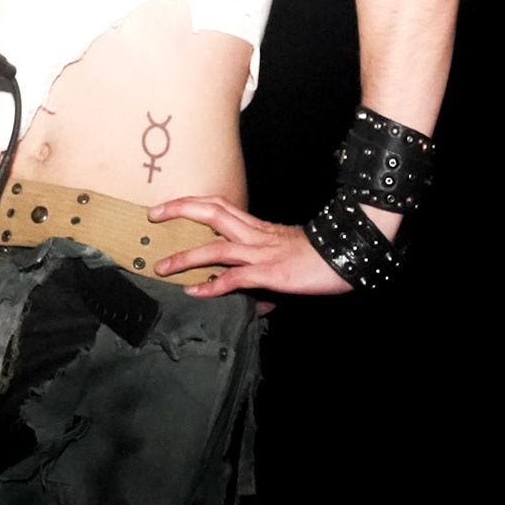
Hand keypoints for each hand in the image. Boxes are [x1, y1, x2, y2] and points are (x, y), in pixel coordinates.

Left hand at [148, 196, 352, 297]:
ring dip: (185, 257)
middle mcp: (256, 235)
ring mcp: (262, 253)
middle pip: (212, 212)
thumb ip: (268, 278)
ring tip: (161, 267)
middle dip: (180, 210)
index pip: (221, 207)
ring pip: (215, 248)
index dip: (194, 203)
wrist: (351, 255)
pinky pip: (235, 278)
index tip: (170, 205)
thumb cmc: (324, 257)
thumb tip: (256, 301)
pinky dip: (212, 286)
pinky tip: (194, 293)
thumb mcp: (290, 261)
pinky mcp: (270, 273)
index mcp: (260, 228)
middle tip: (153, 215)